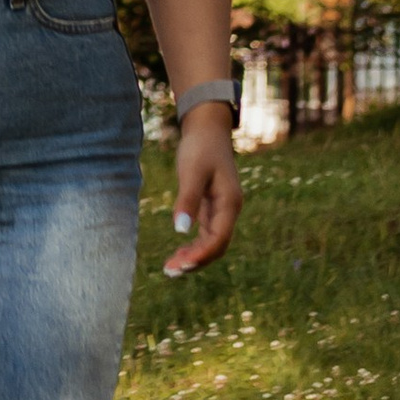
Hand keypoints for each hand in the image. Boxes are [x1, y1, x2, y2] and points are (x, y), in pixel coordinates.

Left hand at [162, 109, 239, 277]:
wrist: (207, 127)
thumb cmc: (200, 146)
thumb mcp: (192, 171)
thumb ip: (187, 200)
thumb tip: (179, 230)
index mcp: (230, 203)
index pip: (219, 239)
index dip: (201, 255)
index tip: (181, 266)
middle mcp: (229, 209)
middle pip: (216, 246)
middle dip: (195, 261)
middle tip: (170, 271)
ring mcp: (222, 208)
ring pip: (211, 241)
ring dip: (194, 255)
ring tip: (171, 267)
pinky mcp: (213, 205)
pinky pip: (206, 233)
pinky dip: (194, 244)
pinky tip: (179, 251)